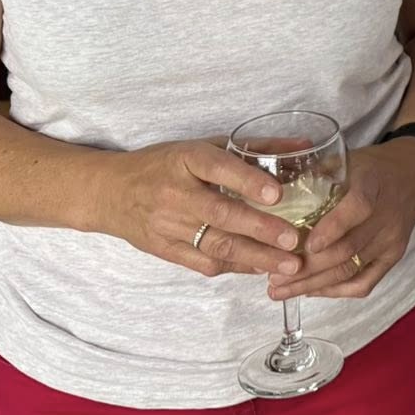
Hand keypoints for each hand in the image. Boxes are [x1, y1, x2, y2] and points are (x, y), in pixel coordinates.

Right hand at [95, 139, 304, 278]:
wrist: (109, 192)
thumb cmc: (165, 164)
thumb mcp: (203, 146)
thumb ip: (254, 148)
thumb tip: (304, 146)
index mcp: (186, 160)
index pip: (219, 169)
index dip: (249, 182)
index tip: (278, 194)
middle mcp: (175, 194)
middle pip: (220, 214)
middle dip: (260, 229)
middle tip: (294, 240)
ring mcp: (167, 226)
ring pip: (215, 245)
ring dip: (255, 257)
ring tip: (288, 264)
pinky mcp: (164, 250)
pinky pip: (202, 263)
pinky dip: (234, 267)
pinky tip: (261, 268)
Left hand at [264, 140, 414, 300]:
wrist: (414, 173)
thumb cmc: (372, 166)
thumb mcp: (347, 159)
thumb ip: (314, 174)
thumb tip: (272, 192)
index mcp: (373, 185)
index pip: (357, 209)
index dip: (332, 229)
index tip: (306, 245)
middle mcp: (386, 217)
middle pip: (347, 250)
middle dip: (307, 269)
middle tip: (273, 279)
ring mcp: (391, 240)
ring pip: (351, 271)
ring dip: (313, 285)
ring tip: (281, 291)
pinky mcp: (393, 256)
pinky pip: (365, 283)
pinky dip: (336, 291)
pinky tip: (311, 291)